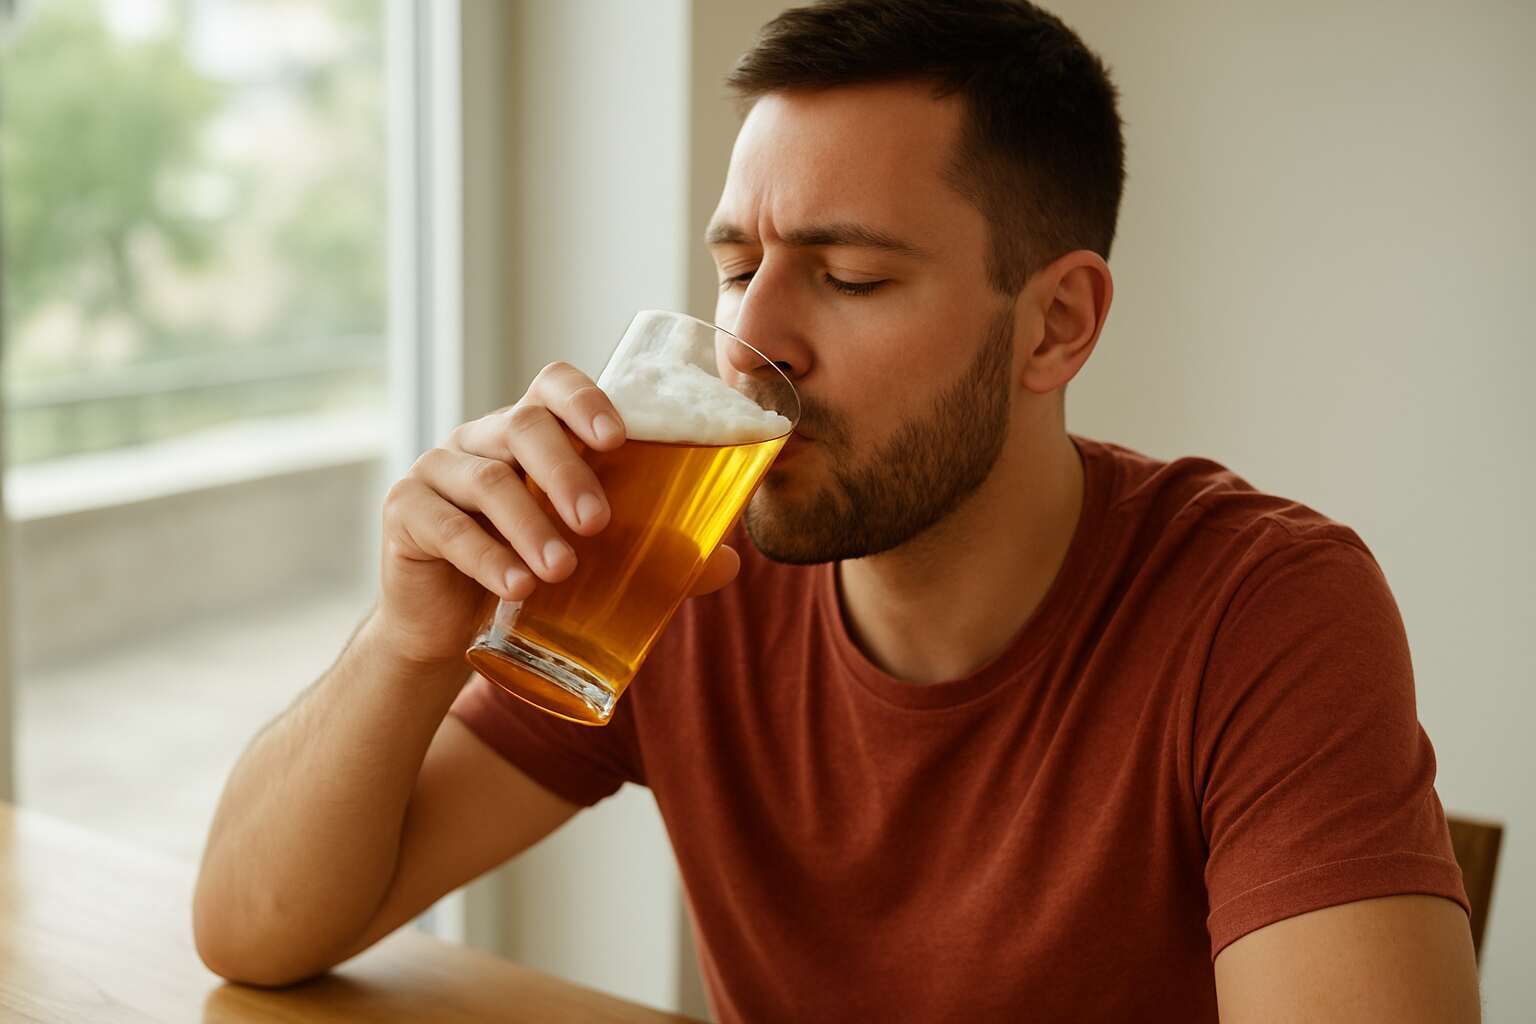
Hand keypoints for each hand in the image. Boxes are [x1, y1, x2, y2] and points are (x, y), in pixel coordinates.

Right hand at [370, 361, 738, 665]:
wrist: (449, 628)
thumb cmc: (532, 574)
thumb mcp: (592, 560)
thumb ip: (657, 555)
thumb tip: (729, 562)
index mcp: (533, 435)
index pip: (554, 384)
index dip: (585, 400)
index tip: (619, 439)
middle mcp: (484, 439)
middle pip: (523, 426)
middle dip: (566, 471)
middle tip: (598, 523)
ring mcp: (439, 470)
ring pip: (486, 479)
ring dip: (530, 525)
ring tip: (562, 571)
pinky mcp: (407, 513)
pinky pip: (445, 525)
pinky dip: (485, 557)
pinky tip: (515, 588)